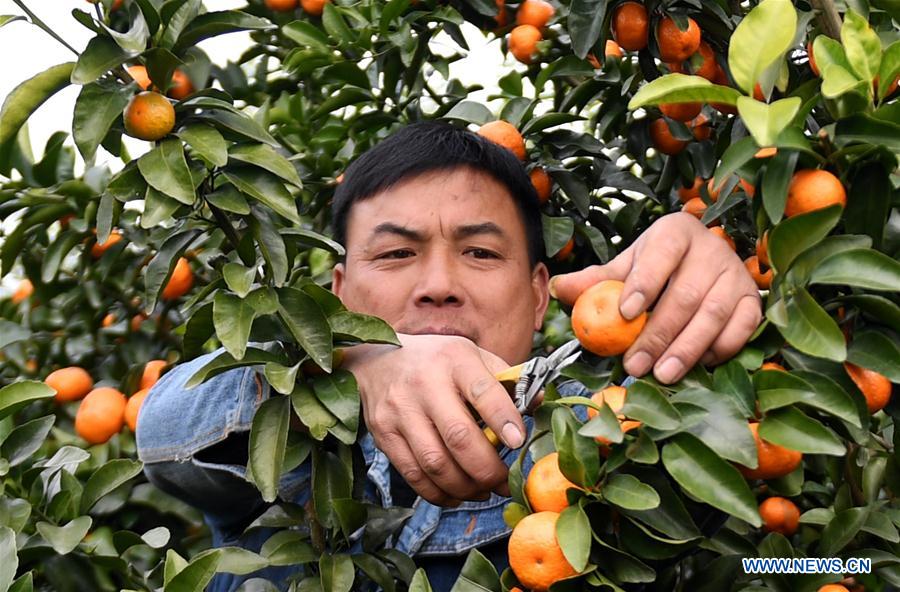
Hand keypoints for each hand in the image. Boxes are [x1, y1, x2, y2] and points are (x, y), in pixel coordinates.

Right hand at [341, 334, 524, 506]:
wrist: (377, 361)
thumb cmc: (437, 362)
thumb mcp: (472, 356)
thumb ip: (506, 380)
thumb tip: (541, 403)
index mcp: (455, 359)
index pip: (483, 391)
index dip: (504, 421)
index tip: (519, 443)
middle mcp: (425, 384)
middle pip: (459, 437)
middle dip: (488, 470)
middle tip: (505, 483)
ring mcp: (400, 410)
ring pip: (436, 463)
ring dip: (466, 487)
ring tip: (483, 491)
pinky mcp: (384, 434)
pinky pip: (413, 475)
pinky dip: (439, 493)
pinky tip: (456, 494)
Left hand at [550, 213, 761, 383]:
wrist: (700, 261)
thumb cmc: (656, 267)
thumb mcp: (625, 268)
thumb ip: (594, 281)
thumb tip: (557, 289)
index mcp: (674, 233)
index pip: (661, 253)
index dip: (644, 283)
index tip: (625, 313)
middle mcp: (711, 248)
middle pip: (686, 294)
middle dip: (658, 334)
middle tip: (634, 364)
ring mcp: (736, 274)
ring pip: (713, 314)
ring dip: (686, 348)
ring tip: (661, 373)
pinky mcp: (752, 299)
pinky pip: (741, 328)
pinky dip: (719, 349)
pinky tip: (696, 365)